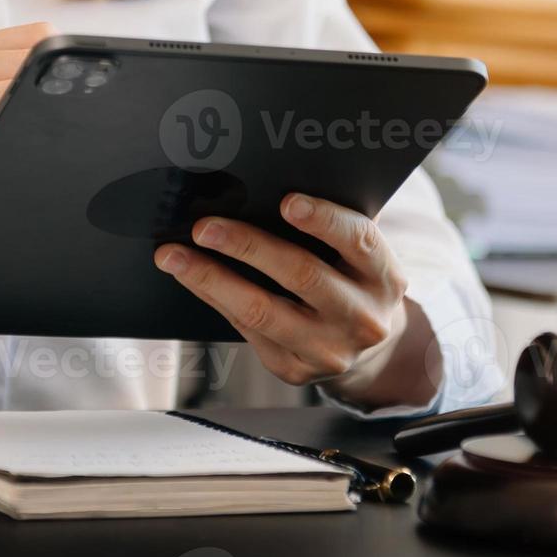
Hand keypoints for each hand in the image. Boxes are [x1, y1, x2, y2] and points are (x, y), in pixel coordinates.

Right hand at [0, 21, 55, 265]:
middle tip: (71, 125)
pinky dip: (14, 152)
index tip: (77, 90)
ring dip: (34, 128)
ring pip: (9, 102)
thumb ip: (3, 86)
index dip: (59, 65)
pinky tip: (15, 165)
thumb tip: (69, 78)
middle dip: (52, 96)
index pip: (28, 39)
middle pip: (23, 68)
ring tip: (35, 150)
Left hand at [153, 193, 413, 387]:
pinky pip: (245, 329)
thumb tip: (258, 187)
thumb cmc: (351, 278)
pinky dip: (213, 298)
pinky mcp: (295, 370)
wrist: (369, 348)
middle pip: (301, 275)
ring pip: (262, 311)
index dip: (324, 220)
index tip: (286, 200)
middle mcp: (362, 316)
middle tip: (203, 226)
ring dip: (211, 279)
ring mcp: (329, 350)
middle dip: (247, 246)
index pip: (358, 241)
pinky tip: (190, 277)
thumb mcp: (358, 255)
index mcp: (384, 276)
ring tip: (173, 255)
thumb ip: (328, 226)